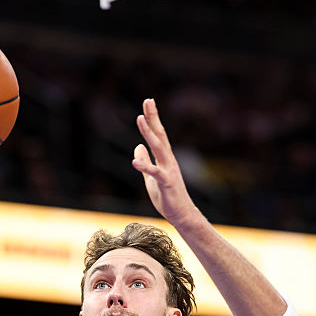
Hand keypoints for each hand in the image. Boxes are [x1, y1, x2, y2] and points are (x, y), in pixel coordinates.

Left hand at [133, 98, 198, 226]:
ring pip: (158, 148)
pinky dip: (144, 166)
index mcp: (164, 158)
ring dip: (148, 133)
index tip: (148, 102)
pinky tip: (134, 161)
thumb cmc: (167, 196)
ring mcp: (168, 170)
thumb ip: (145, 161)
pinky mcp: (166, 182)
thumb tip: (137, 147)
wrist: (181, 214)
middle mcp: (168, 160)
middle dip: (153, 118)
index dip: (153, 119)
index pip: (158, 134)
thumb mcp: (150, 177)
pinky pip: (154, 173)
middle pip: (159, 135)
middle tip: (148, 100)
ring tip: (140, 119)